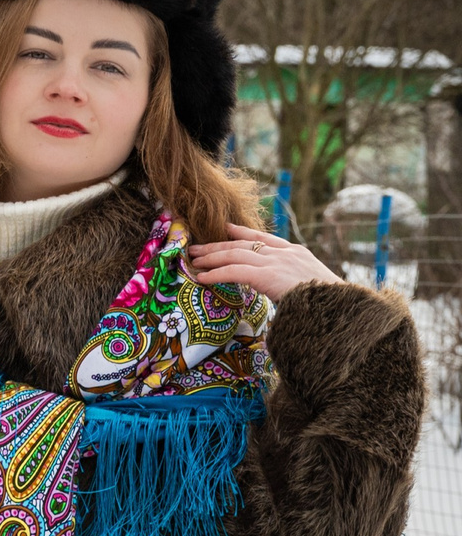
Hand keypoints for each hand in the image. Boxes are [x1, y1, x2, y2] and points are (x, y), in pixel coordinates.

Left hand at [186, 224, 342, 298]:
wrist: (342, 307)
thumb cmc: (331, 303)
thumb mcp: (313, 284)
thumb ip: (293, 281)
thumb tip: (284, 290)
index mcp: (296, 252)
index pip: (264, 238)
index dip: (242, 233)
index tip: (227, 228)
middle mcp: (284, 253)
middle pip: (242, 245)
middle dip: (217, 245)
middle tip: (197, 247)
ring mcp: (276, 262)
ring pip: (234, 255)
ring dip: (210, 258)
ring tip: (193, 260)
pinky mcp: (268, 275)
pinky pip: (233, 272)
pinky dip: (215, 274)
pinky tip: (201, 278)